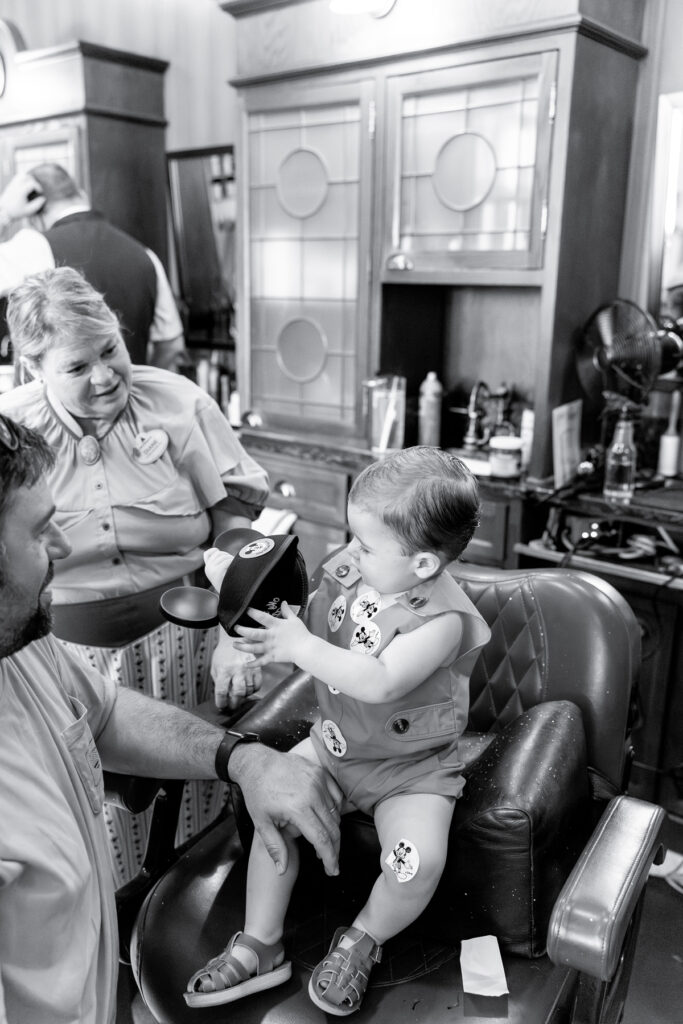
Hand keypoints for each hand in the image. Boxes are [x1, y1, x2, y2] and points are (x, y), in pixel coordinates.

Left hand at [0, 172, 44, 219]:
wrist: (4, 211)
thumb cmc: (16, 212)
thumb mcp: (29, 210)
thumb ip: (37, 204)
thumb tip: (43, 199)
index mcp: (21, 191)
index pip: (32, 183)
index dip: (38, 186)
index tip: (40, 192)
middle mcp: (16, 186)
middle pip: (27, 176)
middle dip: (33, 180)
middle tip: (36, 187)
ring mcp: (12, 184)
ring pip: (21, 175)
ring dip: (28, 178)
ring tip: (31, 185)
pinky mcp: (10, 185)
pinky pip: (17, 177)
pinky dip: (23, 179)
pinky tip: (25, 185)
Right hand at [204, 546, 232, 590]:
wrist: (229, 596)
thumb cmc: (228, 583)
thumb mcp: (220, 572)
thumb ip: (217, 563)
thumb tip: (218, 551)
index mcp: (208, 568)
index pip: (207, 554)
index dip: (214, 551)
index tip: (221, 553)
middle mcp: (207, 568)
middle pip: (219, 553)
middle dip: (227, 556)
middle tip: (233, 564)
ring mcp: (211, 570)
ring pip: (224, 556)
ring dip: (231, 559)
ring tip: (234, 567)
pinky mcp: (217, 571)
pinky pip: (227, 561)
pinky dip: (232, 563)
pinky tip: (234, 569)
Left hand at [211, 631, 261, 709]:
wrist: (235, 638)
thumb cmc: (224, 653)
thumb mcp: (215, 666)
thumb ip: (218, 681)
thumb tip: (222, 696)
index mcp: (224, 670)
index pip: (222, 691)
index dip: (221, 702)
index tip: (221, 706)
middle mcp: (237, 670)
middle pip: (237, 693)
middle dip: (234, 703)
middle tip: (232, 706)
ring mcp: (248, 669)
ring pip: (248, 690)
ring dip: (243, 697)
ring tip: (239, 696)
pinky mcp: (257, 668)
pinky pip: (258, 685)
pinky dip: (253, 690)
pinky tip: (248, 689)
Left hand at [229, 743, 342, 875]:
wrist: (257, 763)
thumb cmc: (257, 792)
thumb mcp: (261, 822)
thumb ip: (275, 847)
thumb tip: (282, 870)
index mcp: (297, 808)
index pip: (321, 839)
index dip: (330, 857)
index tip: (332, 870)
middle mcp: (312, 794)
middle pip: (333, 828)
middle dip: (335, 848)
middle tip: (332, 862)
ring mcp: (318, 781)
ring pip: (335, 813)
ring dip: (334, 831)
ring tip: (326, 843)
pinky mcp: (320, 773)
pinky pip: (336, 796)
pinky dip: (335, 810)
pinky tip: (327, 820)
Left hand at [233, 601, 308, 665]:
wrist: (306, 649)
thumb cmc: (301, 633)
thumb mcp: (294, 620)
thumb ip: (287, 611)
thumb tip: (284, 602)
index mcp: (276, 626)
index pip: (262, 617)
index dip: (253, 613)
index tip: (245, 610)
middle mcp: (271, 636)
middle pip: (254, 633)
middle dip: (243, 631)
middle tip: (235, 628)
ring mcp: (270, 648)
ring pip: (254, 648)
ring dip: (243, 646)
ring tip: (234, 645)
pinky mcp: (272, 657)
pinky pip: (261, 662)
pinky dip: (253, 664)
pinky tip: (245, 664)